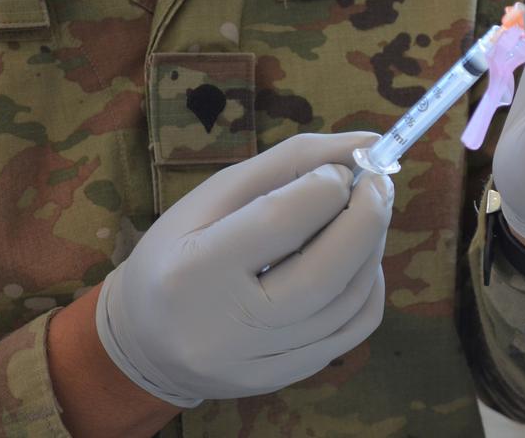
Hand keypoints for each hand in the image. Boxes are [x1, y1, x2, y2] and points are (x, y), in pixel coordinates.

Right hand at [96, 133, 393, 406]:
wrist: (145, 339)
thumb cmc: (178, 251)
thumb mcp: (214, 195)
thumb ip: (289, 163)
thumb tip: (367, 144)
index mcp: (194, 270)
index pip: (280, 221)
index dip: (327, 186)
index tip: (343, 167)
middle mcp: (227, 328)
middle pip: (326, 273)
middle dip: (367, 218)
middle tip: (379, 184)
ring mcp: (257, 363)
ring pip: (347, 303)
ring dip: (372, 249)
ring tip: (366, 214)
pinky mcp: (282, 380)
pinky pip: (351, 332)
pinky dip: (369, 288)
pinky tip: (359, 261)